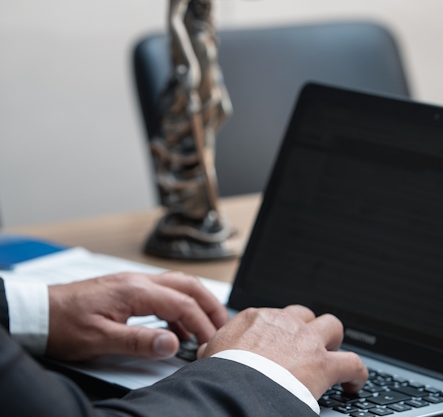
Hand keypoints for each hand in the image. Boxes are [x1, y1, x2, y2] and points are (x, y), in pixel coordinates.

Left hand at [47, 271, 228, 361]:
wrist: (39, 312)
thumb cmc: (63, 323)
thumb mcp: (99, 339)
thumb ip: (139, 341)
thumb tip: (173, 344)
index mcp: (135, 290)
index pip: (181, 303)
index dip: (202, 323)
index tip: (211, 342)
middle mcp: (138, 280)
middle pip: (187, 285)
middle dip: (209, 303)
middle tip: (222, 325)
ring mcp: (133, 283)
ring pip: (177, 285)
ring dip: (196, 303)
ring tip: (206, 326)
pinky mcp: (127, 289)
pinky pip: (162, 293)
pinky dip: (177, 307)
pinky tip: (176, 327)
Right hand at [199, 305, 367, 399]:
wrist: (238, 386)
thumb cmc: (224, 371)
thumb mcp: (211, 352)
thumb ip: (213, 347)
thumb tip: (206, 350)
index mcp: (258, 318)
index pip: (275, 316)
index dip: (279, 330)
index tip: (279, 343)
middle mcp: (285, 323)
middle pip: (306, 314)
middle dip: (308, 329)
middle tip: (305, 348)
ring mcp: (306, 341)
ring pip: (333, 325)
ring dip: (334, 340)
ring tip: (332, 356)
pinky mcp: (324, 364)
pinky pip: (353, 363)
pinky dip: (357, 373)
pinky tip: (354, 383)